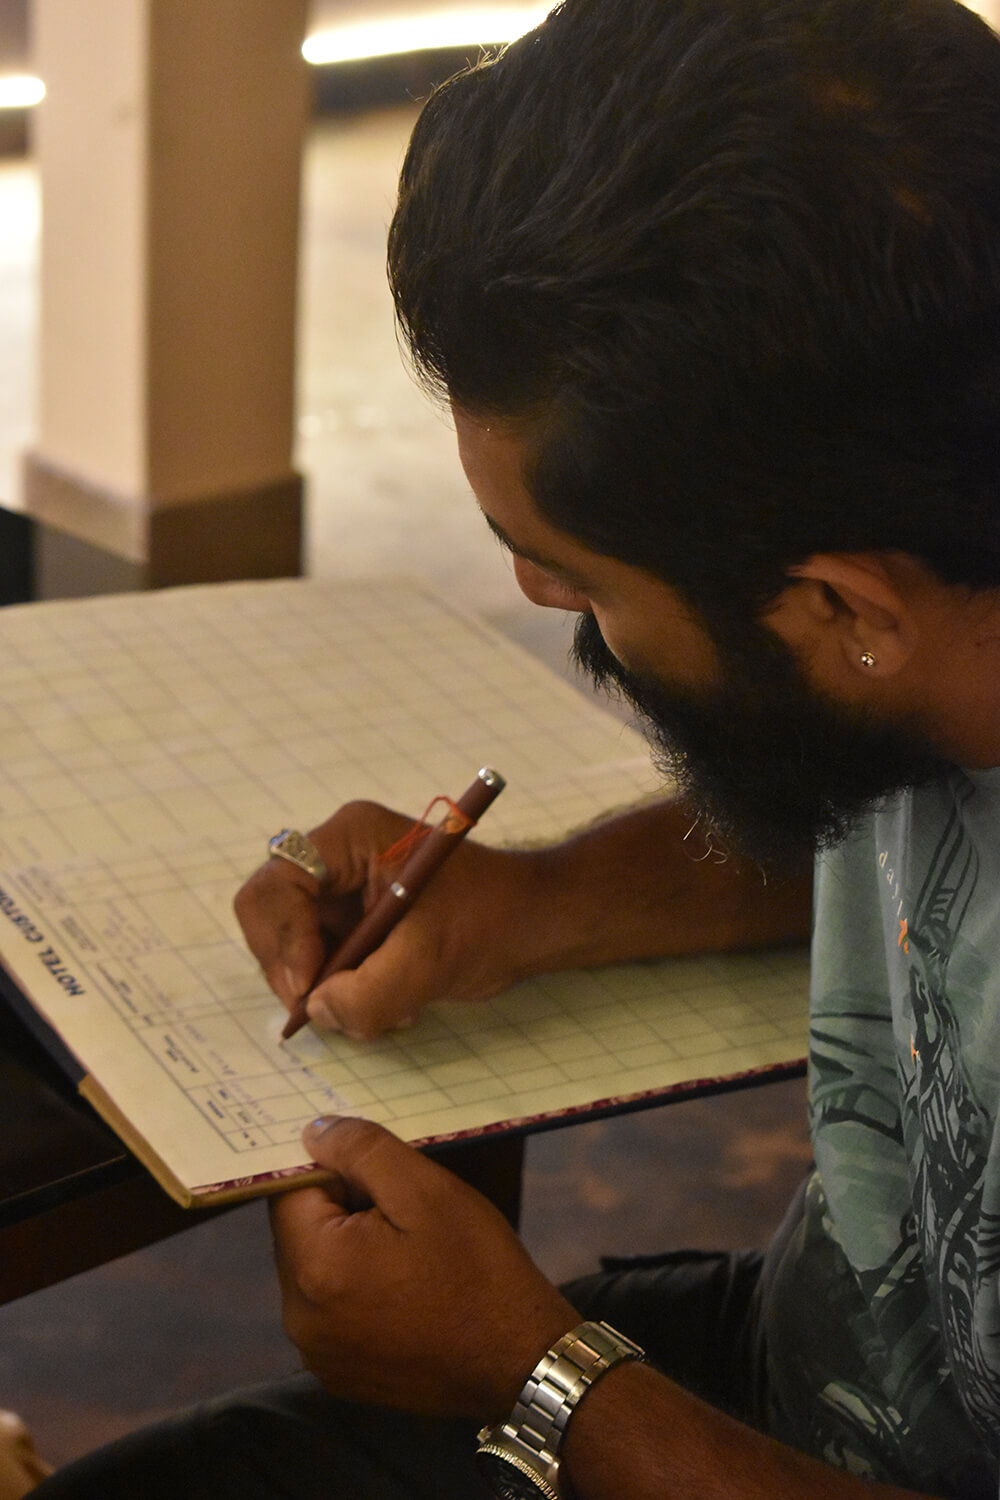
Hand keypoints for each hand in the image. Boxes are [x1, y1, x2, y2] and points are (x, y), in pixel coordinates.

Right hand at [235, 800, 548, 1037]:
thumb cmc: (492, 919)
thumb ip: (369, 993)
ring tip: (382, 1006)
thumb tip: (317, 1011)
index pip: (278, 884)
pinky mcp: (355, 921)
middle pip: (272, 915)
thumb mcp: (430, 961)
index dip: (283, 940)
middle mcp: (338, 857)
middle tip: (331, 1010)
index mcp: (351, 838)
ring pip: (294, 948)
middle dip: (298, 971)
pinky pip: (323, 963)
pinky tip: (394, 1001)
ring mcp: (344, 890)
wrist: (534, 921)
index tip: (310, 988)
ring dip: (327, 988)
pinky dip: (346, 992)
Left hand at [271, 1116, 576, 1419]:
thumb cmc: (477, 1268)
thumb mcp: (427, 1190)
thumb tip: (312, 1132)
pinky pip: (330, 1313)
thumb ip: (362, 1151)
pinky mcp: (339, 1376)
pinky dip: (356, 1293)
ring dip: (349, 1252)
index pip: (290, 1191)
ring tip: (410, 1256)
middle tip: (406, 1217)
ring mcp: (318, 1355)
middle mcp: (299, 1319)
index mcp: (314, 1267)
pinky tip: (406, 1294)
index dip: (337, 1172)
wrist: (519, 1361)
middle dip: (343, 1212)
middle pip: (300, 1234)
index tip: (383, 1178)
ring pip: (315, 1273)